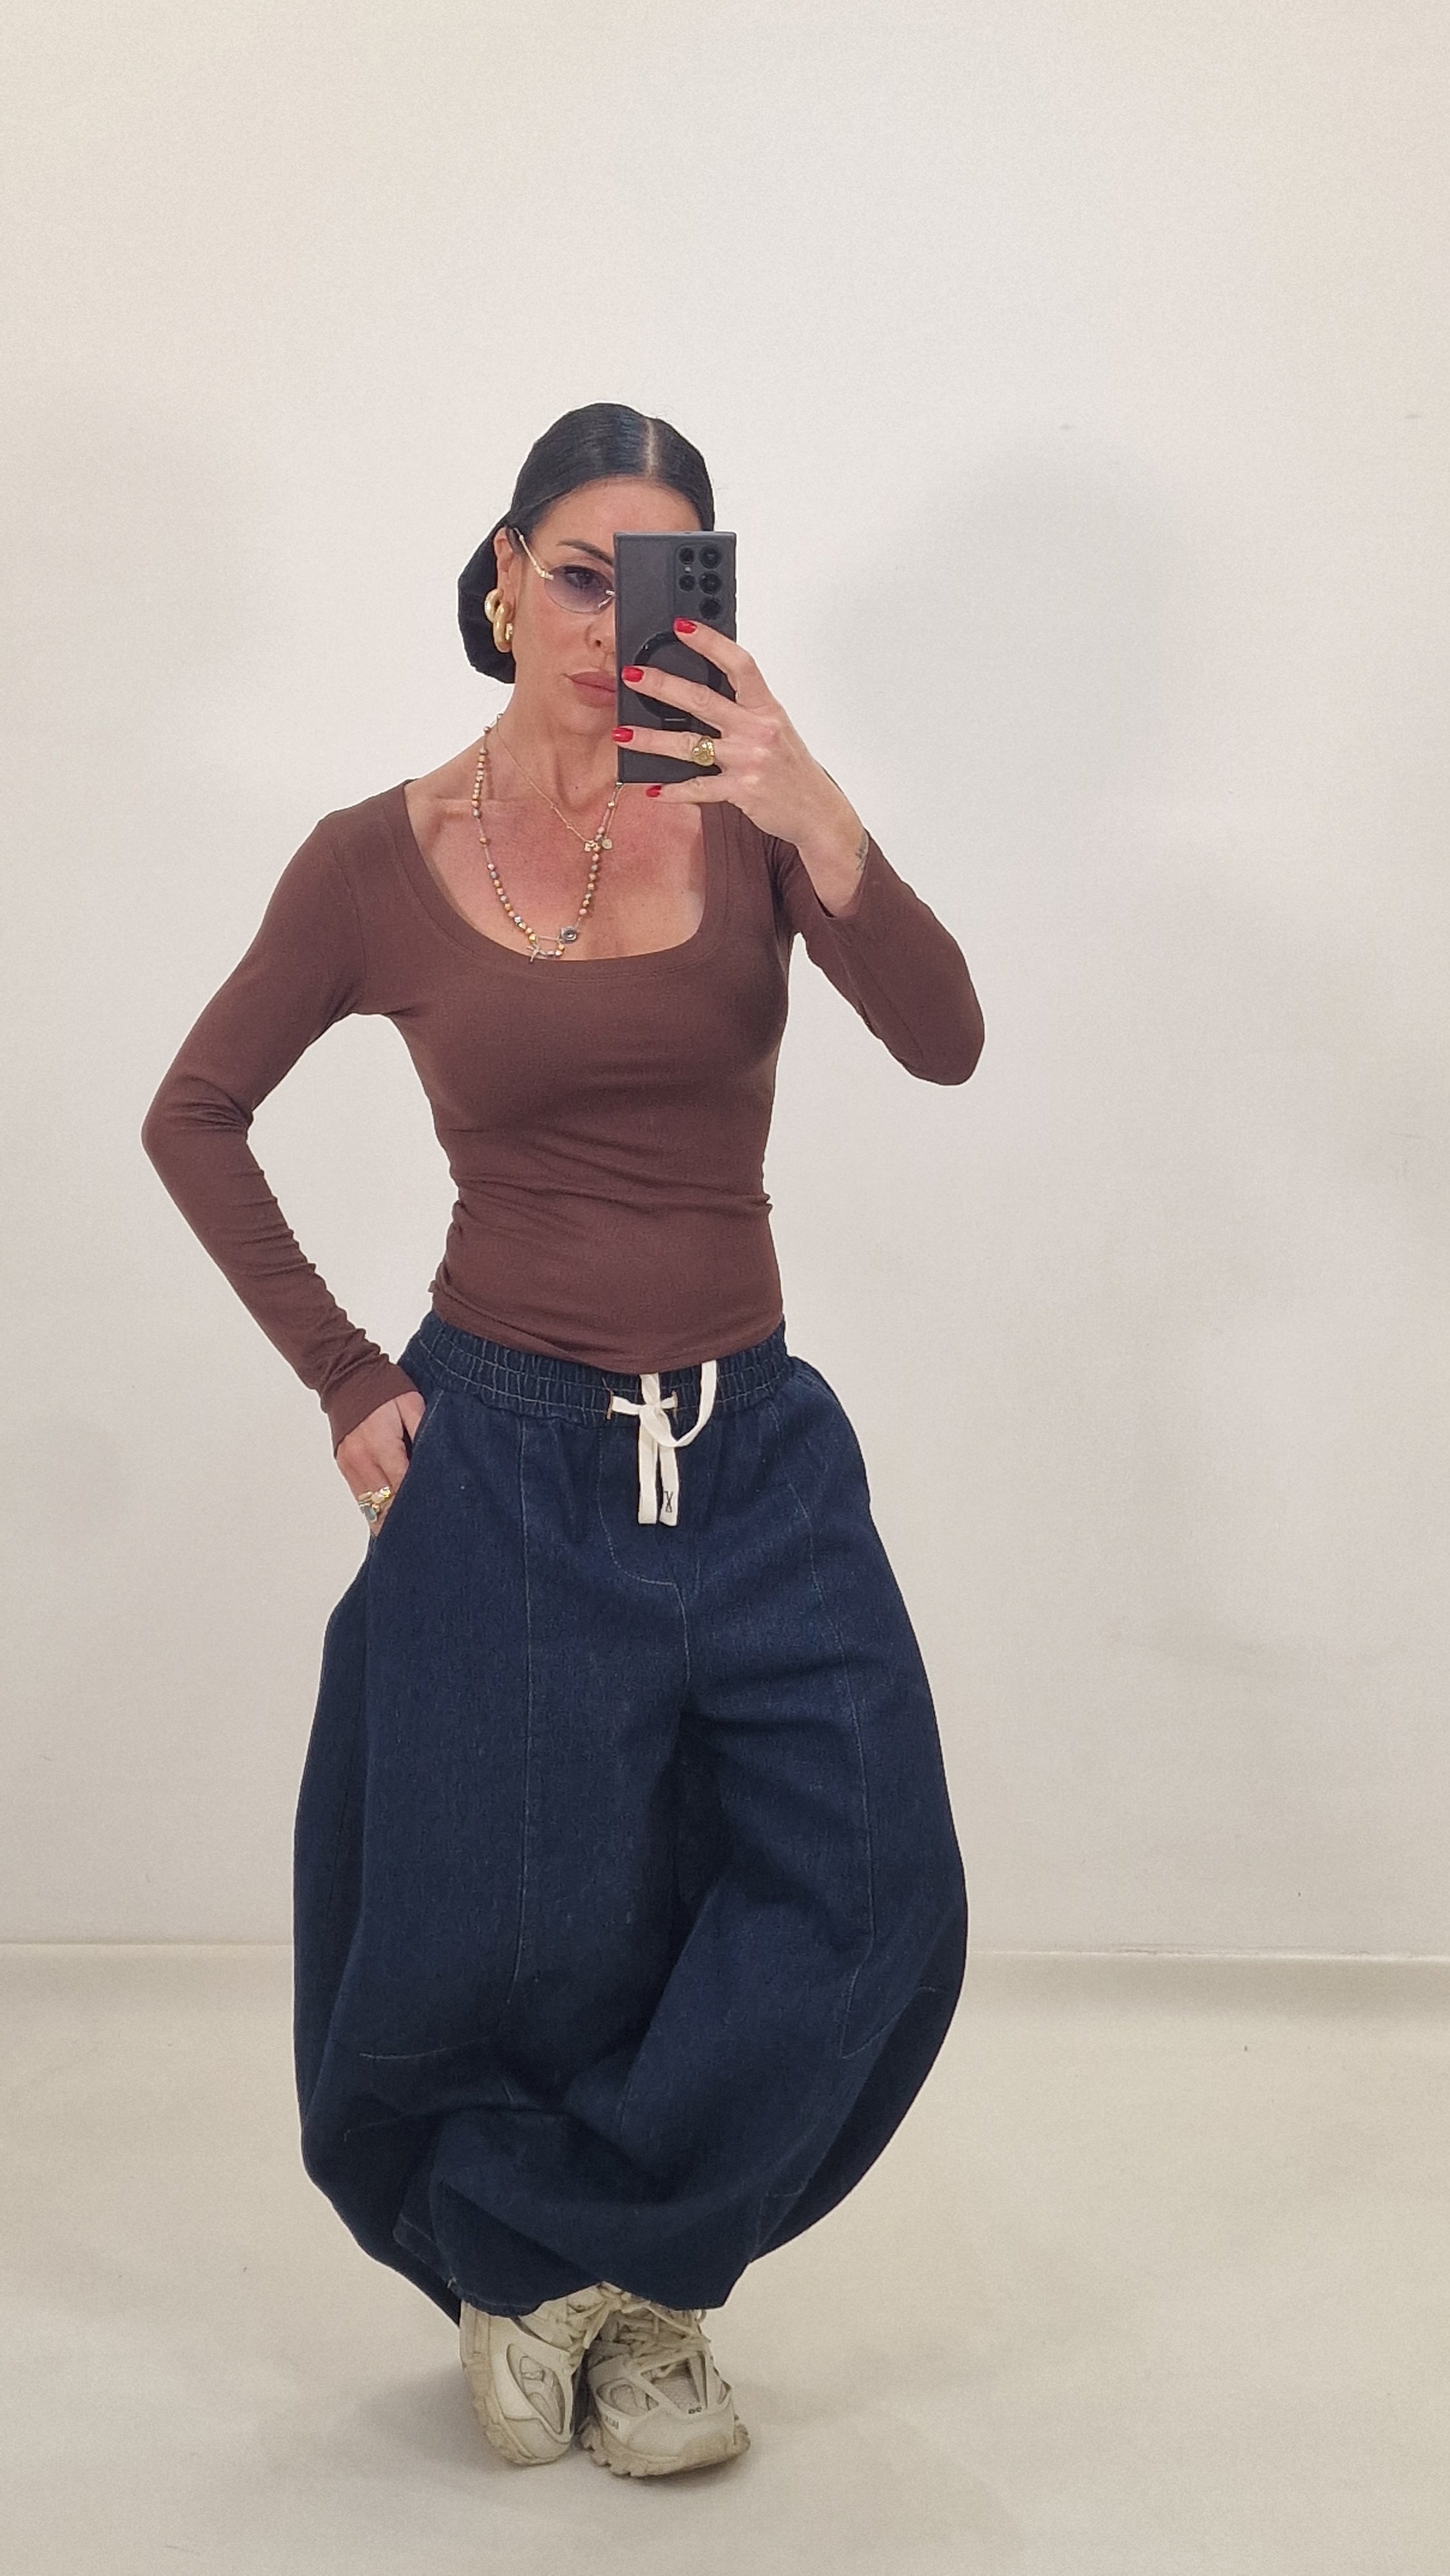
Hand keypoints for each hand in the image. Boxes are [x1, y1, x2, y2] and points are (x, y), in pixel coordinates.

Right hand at [335, 1386, 426, 1527]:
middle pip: (384, 1502)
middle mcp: (362, 1459)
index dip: (418, 1504)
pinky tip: (387, 1521)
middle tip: (424, 1536)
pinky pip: (359, 1495)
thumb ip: (423, 1433)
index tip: (434, 1518)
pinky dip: (373, 1508)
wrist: (347, 1375)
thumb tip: (434, 1462)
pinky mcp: (343, 1464)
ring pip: (369, 1505)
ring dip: (385, 1520)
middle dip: (403, 1520)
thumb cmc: (384, 1387)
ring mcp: (349, 1464)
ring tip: (407, 1537)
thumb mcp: (412, 1403)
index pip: (402, 1485)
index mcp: (381, 1444)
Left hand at [614, 621, 864, 874]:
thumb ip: (745, 708)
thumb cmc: (792, 767)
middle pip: (702, 700)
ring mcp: (748, 761)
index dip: (710, 642)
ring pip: (690, 746)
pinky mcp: (741, 792)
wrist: (817, 811)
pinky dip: (673, 791)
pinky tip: (652, 789)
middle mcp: (758, 730)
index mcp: (767, 707)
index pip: (739, 664)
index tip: (682, 626)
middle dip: (662, 685)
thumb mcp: (775, 728)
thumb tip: (703, 686)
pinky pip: (698, 787)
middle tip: (632, 675)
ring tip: (622, 734)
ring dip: (651, 740)